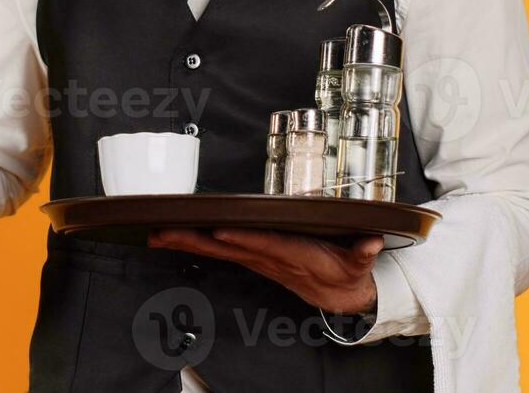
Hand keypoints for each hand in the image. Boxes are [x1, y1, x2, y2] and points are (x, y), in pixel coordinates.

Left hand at [148, 228, 380, 314]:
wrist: (340, 298)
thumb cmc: (346, 273)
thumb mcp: (360, 264)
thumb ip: (364, 252)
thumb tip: (371, 241)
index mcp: (293, 256)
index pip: (264, 245)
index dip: (243, 238)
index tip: (220, 230)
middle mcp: (269, 258)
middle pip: (227, 247)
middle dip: (195, 240)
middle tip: (163, 231)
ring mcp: (258, 260)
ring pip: (217, 249)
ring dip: (187, 242)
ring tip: (157, 234)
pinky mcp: (253, 258)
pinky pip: (219, 250)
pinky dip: (196, 243)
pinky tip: (175, 238)